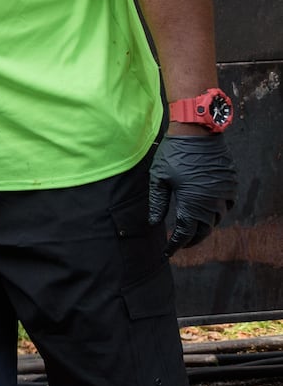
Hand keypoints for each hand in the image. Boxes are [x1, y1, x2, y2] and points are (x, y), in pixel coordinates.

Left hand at [147, 133, 238, 256]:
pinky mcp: (231, 185)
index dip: (175, 245)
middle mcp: (212, 202)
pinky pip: (227, 206)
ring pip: (216, 220)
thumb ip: (157, 203)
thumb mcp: (159, 178)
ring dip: (204, 227)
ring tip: (191, 229)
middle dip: (190, 240)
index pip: (185, 233)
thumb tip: (154, 223)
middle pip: (203, 231)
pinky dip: (217, 213)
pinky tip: (207, 211)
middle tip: (179, 244)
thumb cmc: (174, 153)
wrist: (198, 132)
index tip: (167, 253)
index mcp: (192, 203)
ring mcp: (224, 194)